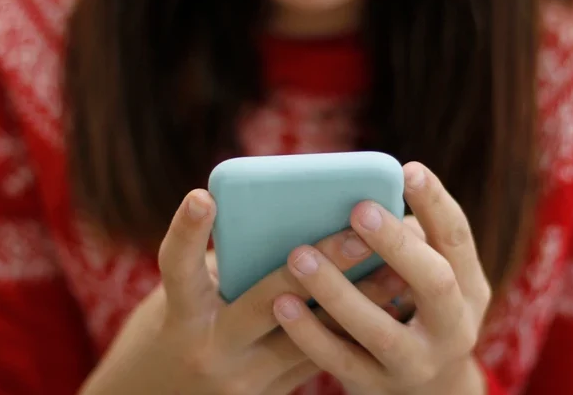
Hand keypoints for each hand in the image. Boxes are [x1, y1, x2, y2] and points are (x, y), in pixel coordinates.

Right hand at [80, 189, 406, 394]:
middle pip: (269, 302)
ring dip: (356, 301)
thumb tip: (293, 228)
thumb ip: (229, 269)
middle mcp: (212, 351)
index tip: (202, 196)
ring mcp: (246, 380)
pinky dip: (350, 329)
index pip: (179, 271)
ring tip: (396, 271)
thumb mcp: (185, 301)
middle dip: (319, 267)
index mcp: (182, 319)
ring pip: (310, 337)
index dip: (188, 233)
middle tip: (359, 235)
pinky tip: (386, 307)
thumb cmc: (176, 335)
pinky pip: (319, 358)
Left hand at [272, 163, 491, 394]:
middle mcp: (454, 328)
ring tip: (299, 255)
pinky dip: (310, 333)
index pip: (458, 239)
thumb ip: (406, 243)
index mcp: (469, 287)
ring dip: (337, 291)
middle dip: (396, 245)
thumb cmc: (417, 308)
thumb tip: (356, 200)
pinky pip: (341, 361)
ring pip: (379, 330)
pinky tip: (282, 304)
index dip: (436, 203)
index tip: (407, 170)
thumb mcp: (428, 279)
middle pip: (433, 283)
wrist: (426, 389)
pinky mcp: (378, 386)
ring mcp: (417, 363)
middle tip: (358, 209)